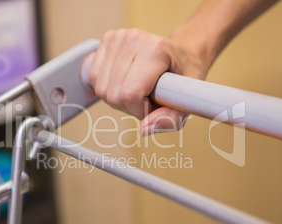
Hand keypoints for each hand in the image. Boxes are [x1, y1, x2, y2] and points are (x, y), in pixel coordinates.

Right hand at [87, 28, 207, 135]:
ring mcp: (118, 36)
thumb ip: (170, 120)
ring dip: (117, 97)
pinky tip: (124, 81)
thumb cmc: (185, 76)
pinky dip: (107, 86)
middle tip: (146, 98)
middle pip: (112, 93)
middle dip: (128, 106)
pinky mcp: (107, 38)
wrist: (183, 52)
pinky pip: (94, 76)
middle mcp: (134, 38)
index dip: (138, 110)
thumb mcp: (187, 102)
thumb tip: (143, 129)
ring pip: (101, 87)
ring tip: (137, 90)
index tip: (153, 106)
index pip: (130, 94)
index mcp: (156, 50)